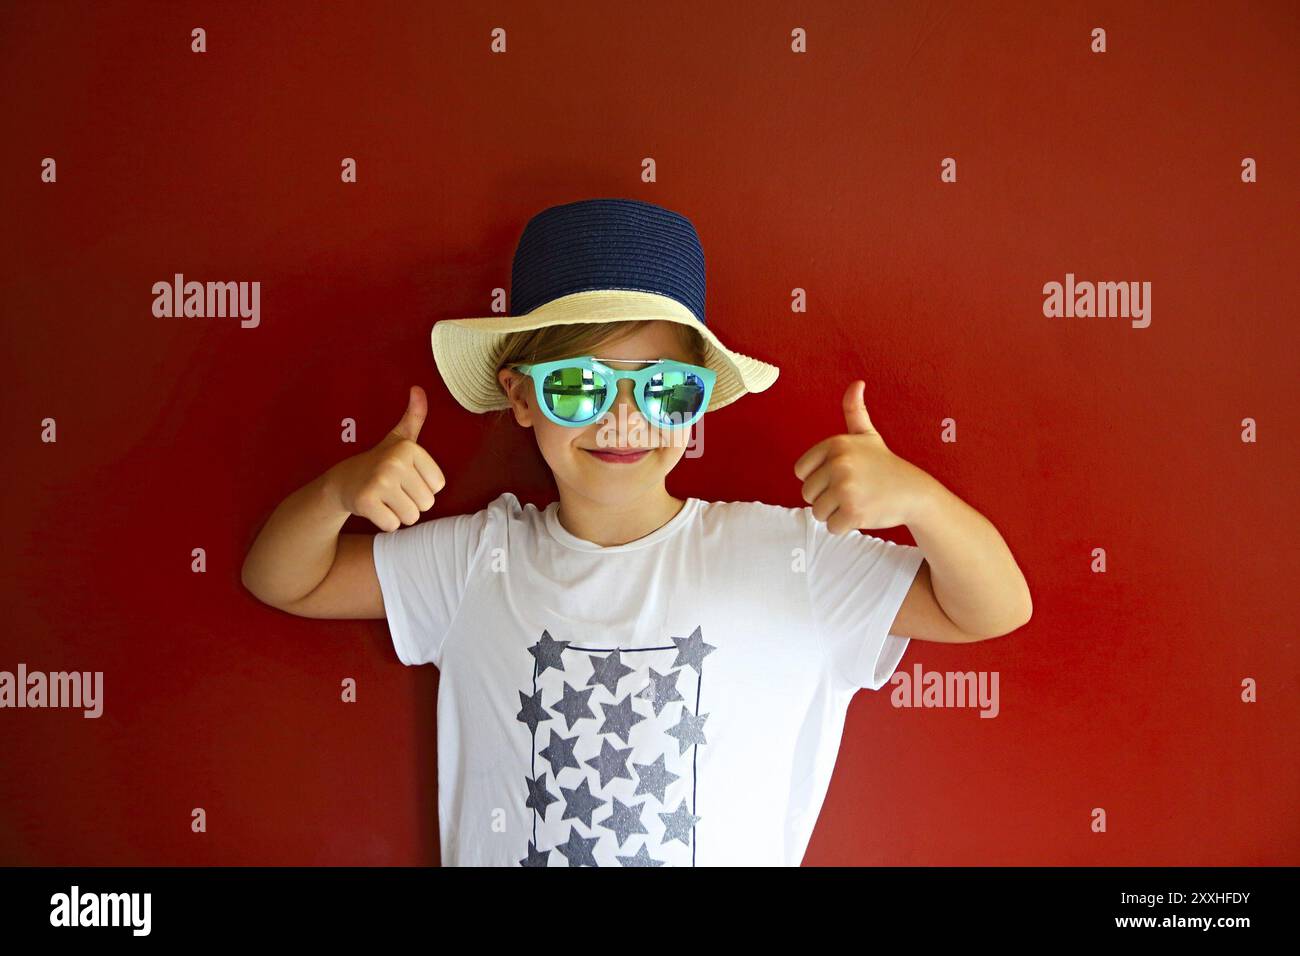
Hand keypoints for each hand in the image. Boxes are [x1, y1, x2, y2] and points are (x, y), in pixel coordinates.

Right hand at [328, 386, 445, 531]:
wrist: (343, 481)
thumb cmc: (380, 462)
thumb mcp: (399, 438)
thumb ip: (414, 416)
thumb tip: (418, 389)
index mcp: (409, 448)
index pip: (438, 486)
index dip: (422, 486)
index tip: (404, 477)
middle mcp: (395, 462)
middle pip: (427, 503)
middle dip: (411, 502)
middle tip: (393, 490)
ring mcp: (380, 481)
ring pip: (411, 517)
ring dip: (399, 513)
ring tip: (384, 498)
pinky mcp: (366, 501)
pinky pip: (393, 525)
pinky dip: (385, 522)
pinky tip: (374, 507)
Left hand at [793, 381, 933, 533]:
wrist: (914, 492)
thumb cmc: (885, 465)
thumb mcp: (868, 435)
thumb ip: (855, 411)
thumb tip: (856, 383)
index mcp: (836, 444)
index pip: (801, 472)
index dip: (818, 478)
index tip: (840, 476)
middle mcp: (839, 463)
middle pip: (807, 494)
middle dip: (826, 498)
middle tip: (852, 491)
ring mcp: (846, 488)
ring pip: (817, 512)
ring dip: (834, 513)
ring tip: (857, 501)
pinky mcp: (853, 512)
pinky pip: (831, 527)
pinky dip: (845, 526)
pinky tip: (862, 513)